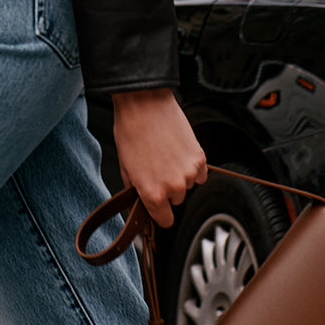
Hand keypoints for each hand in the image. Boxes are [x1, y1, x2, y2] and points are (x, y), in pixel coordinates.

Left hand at [111, 88, 206, 227]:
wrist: (143, 103)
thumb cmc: (130, 131)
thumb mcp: (125, 167)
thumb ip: (135, 192)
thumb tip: (138, 205)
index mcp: (153, 194)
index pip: (164, 221)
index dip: (159, 212)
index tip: (158, 205)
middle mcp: (174, 188)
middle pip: (176, 200)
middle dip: (167, 188)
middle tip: (156, 167)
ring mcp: (189, 173)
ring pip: (187, 185)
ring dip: (179, 175)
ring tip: (165, 153)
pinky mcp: (200, 157)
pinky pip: (200, 173)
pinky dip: (192, 166)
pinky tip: (178, 151)